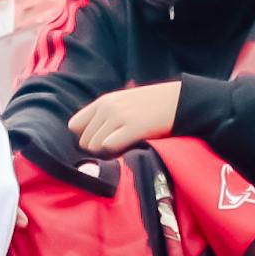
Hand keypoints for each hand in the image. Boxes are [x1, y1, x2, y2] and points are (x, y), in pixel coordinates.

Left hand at [66, 80, 181, 156]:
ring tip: (123, 150)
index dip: (85, 137)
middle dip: (96, 150)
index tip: (99, 143)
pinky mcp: (133, 127)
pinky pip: (109, 147)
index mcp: (103, 102)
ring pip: (94, 146)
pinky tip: (128, 150)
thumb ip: (106, 116)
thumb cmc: (153, 106)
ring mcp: (119, 117)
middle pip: (84, 141)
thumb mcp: (124, 104)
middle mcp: (107, 108)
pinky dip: (115, 154)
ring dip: (106, 154)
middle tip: (115, 150)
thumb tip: (90, 139)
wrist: (180, 101)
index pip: (74, 126)